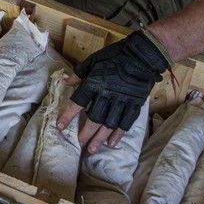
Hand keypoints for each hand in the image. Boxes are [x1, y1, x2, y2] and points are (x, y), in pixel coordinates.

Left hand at [56, 30, 170, 153]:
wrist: (142, 55)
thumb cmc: (115, 56)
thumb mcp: (93, 60)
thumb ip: (79, 73)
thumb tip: (65, 82)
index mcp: (95, 83)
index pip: (77, 102)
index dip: (68, 116)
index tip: (60, 127)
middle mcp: (107, 94)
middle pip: (95, 118)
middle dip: (86, 133)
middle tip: (80, 143)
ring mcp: (122, 101)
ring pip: (110, 124)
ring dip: (101, 138)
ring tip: (93, 149)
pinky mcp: (135, 104)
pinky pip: (126, 122)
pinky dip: (118, 134)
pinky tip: (112, 143)